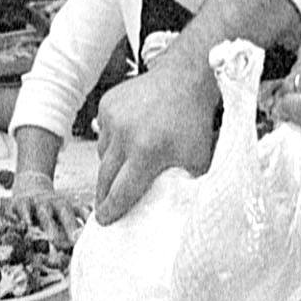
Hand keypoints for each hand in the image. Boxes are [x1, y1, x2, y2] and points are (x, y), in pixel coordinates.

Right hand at [10, 170, 85, 249]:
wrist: (31, 185)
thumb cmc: (53, 209)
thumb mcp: (68, 216)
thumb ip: (77, 230)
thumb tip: (90, 248)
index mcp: (71, 207)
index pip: (84, 214)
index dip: (90, 223)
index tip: (96, 235)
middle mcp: (57, 203)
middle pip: (66, 214)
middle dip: (71, 227)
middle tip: (76, 241)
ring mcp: (40, 202)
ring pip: (45, 214)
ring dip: (49, 226)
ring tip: (53, 239)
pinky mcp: (23, 202)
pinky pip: (24, 208)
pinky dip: (25, 215)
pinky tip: (27, 224)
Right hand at [93, 61, 217, 224]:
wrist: (185, 79)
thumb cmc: (194, 122)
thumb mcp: (198, 160)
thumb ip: (184, 185)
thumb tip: (175, 209)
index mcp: (146, 152)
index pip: (121, 191)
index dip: (111, 210)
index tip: (104, 221)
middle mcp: (124, 135)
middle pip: (105, 177)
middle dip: (103, 195)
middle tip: (104, 206)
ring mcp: (113, 117)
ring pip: (102, 155)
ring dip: (111, 165)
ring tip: (126, 165)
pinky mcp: (107, 104)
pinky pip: (103, 133)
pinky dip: (112, 140)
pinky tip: (130, 136)